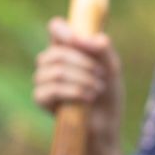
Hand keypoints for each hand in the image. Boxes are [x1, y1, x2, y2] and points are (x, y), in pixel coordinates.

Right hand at [31, 17, 123, 144]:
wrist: (106, 125)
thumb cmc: (108, 94)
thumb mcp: (112, 68)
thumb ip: (102, 49)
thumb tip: (82, 38)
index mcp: (68, 49)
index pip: (55, 29)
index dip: (61, 30)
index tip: (74, 39)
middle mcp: (52, 62)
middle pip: (56, 52)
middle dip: (83, 63)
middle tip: (102, 75)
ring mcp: (44, 80)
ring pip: (54, 71)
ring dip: (81, 79)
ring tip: (97, 89)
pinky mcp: (42, 99)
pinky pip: (50, 89)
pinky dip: (72, 92)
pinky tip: (87, 99)